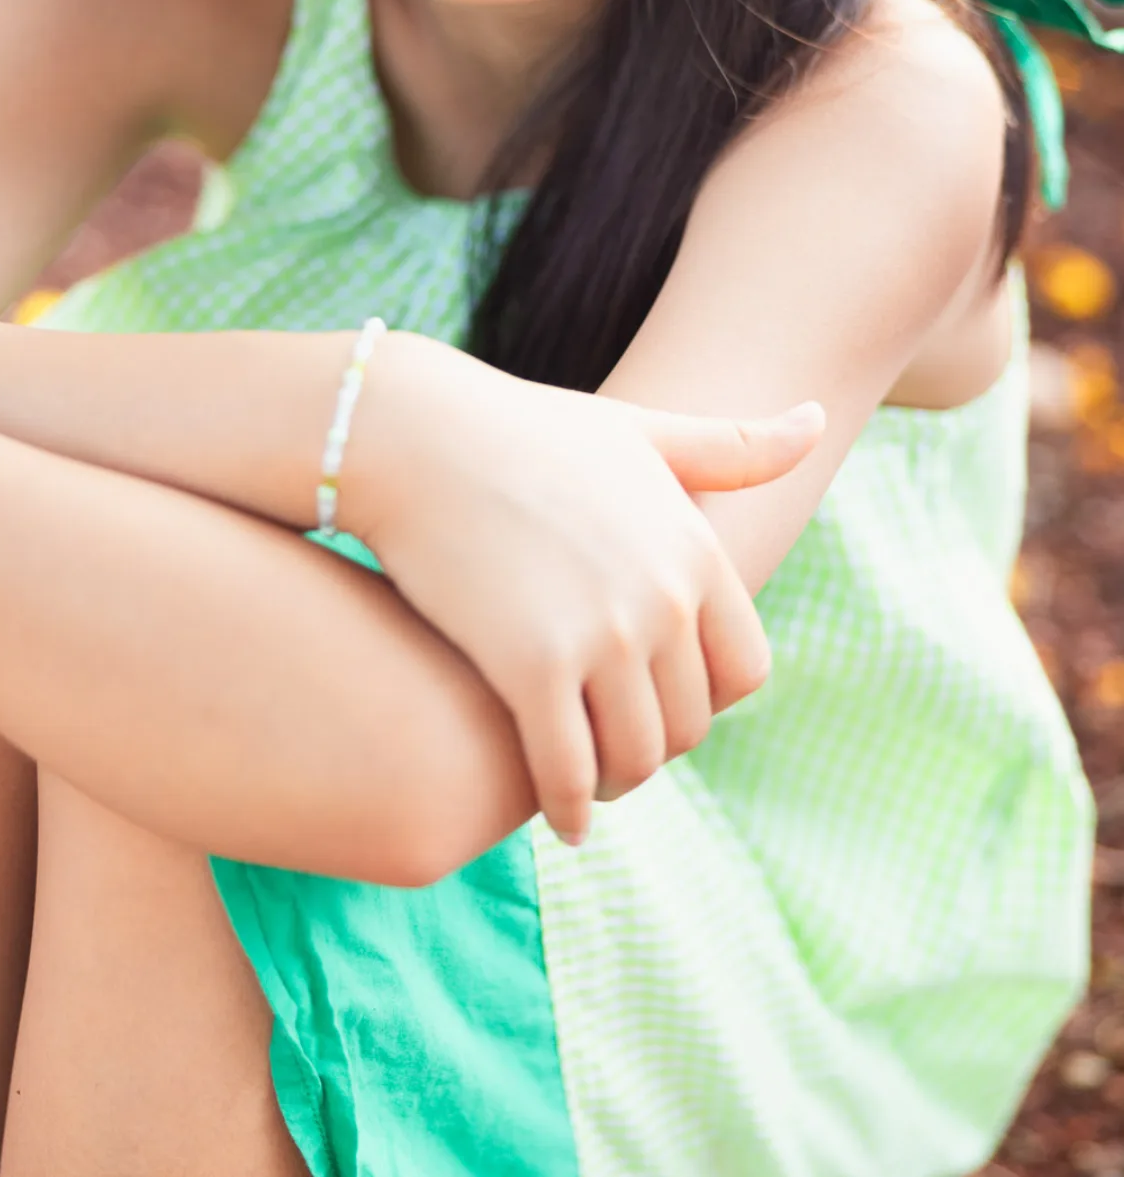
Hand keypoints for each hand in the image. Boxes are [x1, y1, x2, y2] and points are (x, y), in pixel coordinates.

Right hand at [345, 334, 822, 845]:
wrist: (417, 435)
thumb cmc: (524, 430)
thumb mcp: (640, 430)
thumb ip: (732, 446)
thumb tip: (816, 417)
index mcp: (695, 548)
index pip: (745, 670)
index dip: (709, 700)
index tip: (666, 705)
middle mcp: (663, 597)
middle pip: (689, 724)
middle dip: (656, 747)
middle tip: (619, 756)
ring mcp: (601, 634)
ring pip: (635, 758)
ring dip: (615, 786)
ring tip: (589, 789)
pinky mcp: (530, 666)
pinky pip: (567, 769)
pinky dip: (568, 807)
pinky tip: (559, 817)